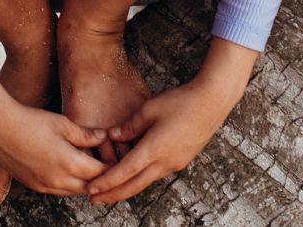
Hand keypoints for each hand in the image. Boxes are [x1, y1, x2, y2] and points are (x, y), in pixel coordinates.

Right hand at [0, 101, 108, 195]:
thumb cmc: (31, 121)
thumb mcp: (63, 124)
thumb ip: (86, 134)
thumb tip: (104, 138)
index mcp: (69, 164)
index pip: (100, 173)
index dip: (112, 166)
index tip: (119, 159)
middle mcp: (58, 180)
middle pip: (90, 187)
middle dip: (101, 178)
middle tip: (109, 165)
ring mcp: (45, 186)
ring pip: (74, 191)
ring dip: (84, 182)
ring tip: (90, 165)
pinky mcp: (34, 186)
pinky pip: (59, 190)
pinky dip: (68, 182)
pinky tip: (68, 167)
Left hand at [85, 80, 234, 203]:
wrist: (211, 103)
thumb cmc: (180, 102)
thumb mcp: (149, 109)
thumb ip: (130, 125)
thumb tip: (113, 137)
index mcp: (154, 150)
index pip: (125, 172)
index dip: (106, 182)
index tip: (91, 189)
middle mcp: (164, 162)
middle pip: (134, 185)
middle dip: (112, 194)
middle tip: (94, 200)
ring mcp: (175, 164)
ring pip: (145, 182)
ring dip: (126, 187)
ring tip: (110, 190)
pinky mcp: (181, 160)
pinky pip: (156, 174)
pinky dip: (140, 178)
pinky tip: (133, 175)